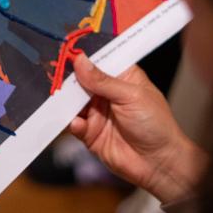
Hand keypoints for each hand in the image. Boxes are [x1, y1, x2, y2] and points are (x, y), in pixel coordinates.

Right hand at [70, 54, 206, 202]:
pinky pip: (74, 124)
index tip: (65, 49)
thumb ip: (103, 80)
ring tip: (60, 98)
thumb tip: (80, 61)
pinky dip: (72, 123)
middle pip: (81, 80)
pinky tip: (78, 123)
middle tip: (54, 74)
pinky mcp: (90, 133)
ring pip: (73, 102)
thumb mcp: (131, 96)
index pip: (99, 61)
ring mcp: (97, 113)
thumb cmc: (155, 124)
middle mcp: (107, 93)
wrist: (158, 163)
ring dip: (66, 101)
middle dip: (68, 78)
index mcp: (122, 77)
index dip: (83, 56)